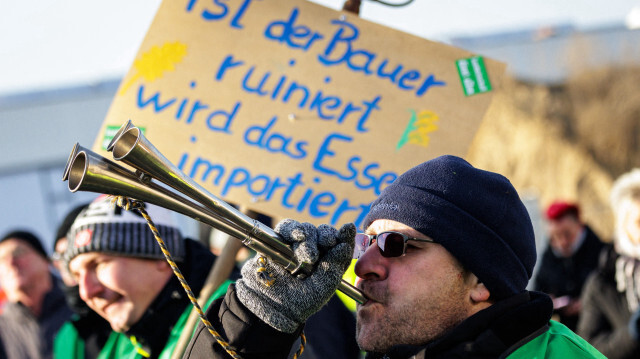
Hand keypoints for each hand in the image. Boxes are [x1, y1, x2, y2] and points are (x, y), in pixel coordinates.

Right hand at [235, 219, 354, 332]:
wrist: (267, 307)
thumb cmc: (296, 303)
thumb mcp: (320, 290)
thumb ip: (332, 269)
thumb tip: (344, 246)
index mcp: (328, 263)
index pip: (340, 245)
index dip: (345, 236)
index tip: (348, 229)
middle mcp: (314, 251)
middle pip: (324, 234)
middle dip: (327, 235)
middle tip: (328, 242)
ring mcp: (296, 245)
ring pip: (307, 230)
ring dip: (309, 239)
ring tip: (308, 256)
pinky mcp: (278, 241)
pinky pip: (287, 228)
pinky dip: (293, 229)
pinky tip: (298, 236)